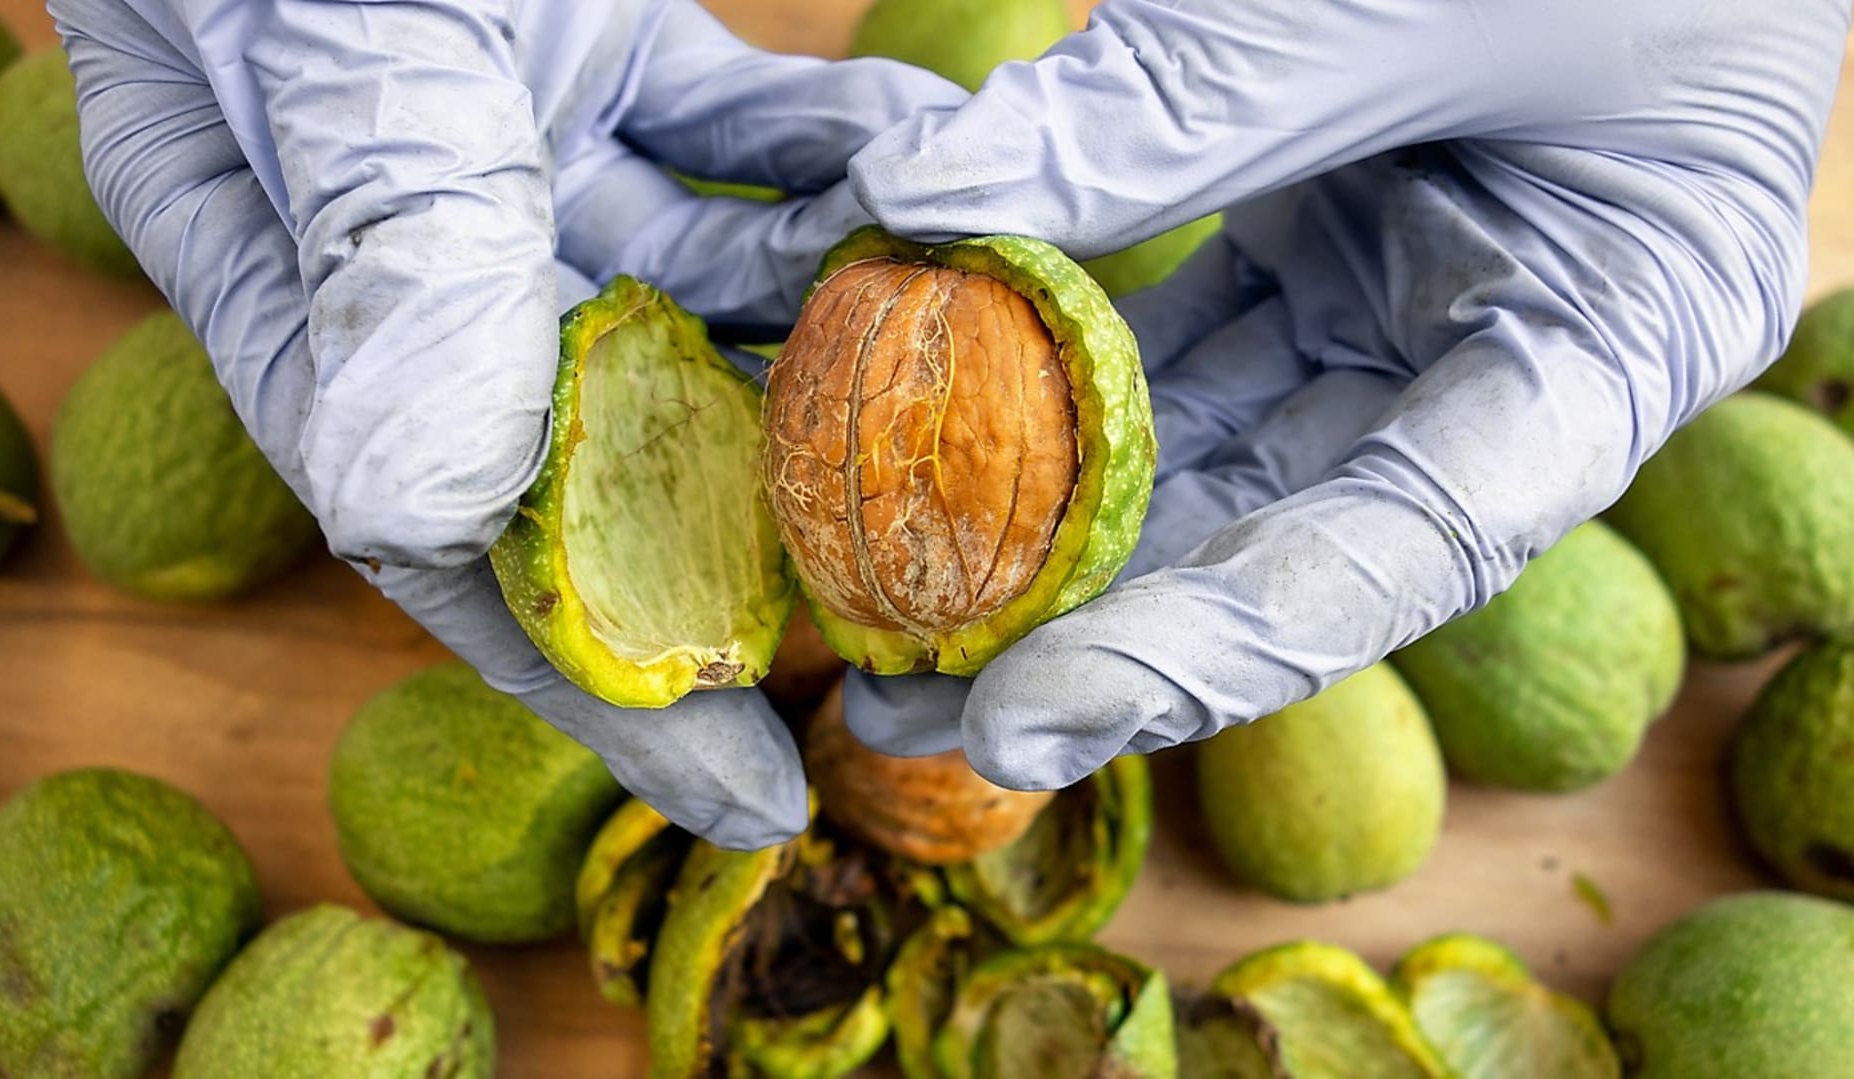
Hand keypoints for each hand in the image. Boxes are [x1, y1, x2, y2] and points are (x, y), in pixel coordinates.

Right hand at [51, 0, 962, 847]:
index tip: (759, 791)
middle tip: (940, 618)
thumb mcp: (315, 46)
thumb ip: (376, 250)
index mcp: (318, 314)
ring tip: (989, 391)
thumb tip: (426, 505)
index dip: (610, 685)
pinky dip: (833, 158)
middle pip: (614, 452)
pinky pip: (738, 137)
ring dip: (840, 339)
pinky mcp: (597, 54)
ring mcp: (518, 161)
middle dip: (768, 532)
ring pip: (703, 298)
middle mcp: (426, 264)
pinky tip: (938, 172)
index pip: (471, 555)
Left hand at [840, 0, 1850, 783]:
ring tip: (897, 593)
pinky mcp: (1334, 244)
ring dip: (1060, 517)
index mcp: (1610, 346)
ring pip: (1218, 449)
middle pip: (1284, 539)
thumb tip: (908, 195)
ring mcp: (1413, 303)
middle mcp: (1510, 360)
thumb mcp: (1384, 4)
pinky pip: (1188, 339)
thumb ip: (1170, 114)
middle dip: (1094, 626)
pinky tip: (951, 419)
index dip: (1204, 660)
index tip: (1021, 721)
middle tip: (911, 696)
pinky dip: (1071, 371)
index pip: (1388, 560)